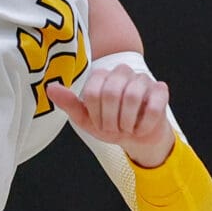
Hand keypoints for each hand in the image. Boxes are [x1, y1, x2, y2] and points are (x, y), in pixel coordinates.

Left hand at [49, 64, 175, 167]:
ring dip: (127, 122)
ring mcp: (143, 79)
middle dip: (111, 119)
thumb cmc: (111, 124)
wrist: (137, 138)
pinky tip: (140, 127)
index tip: (100, 123)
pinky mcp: (161, 91)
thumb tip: (50, 88)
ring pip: (133, 96)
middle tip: (114, 128)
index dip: (96, 114)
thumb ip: (69, 102)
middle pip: (111, 92)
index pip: (93, 91)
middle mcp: (122, 72)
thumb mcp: (85, 118)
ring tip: (127, 128)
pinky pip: (152, 106)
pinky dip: (143, 124)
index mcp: (102, 76)